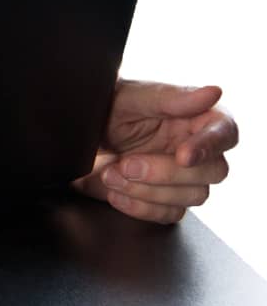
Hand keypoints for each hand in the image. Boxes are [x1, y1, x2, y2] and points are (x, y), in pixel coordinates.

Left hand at [70, 78, 237, 223]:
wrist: (79, 135)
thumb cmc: (109, 107)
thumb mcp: (131, 97)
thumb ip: (171, 98)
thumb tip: (213, 92)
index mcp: (197, 117)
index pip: (225, 132)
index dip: (208, 146)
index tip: (182, 155)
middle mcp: (198, 148)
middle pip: (213, 171)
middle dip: (166, 172)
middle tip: (126, 164)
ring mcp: (186, 177)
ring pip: (193, 196)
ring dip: (148, 190)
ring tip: (111, 175)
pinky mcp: (169, 199)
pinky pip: (170, 213)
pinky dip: (140, 207)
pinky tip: (115, 192)